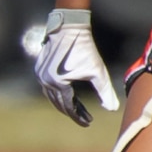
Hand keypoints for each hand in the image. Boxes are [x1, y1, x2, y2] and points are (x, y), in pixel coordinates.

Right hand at [30, 10, 119, 126]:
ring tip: (77, 108)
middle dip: (73, 112)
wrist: (69, 28)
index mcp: (59, 84)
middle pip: (59, 104)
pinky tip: (67, 94)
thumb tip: (112, 109)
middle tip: (85, 118)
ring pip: (51, 96)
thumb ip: (105, 92)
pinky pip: (47, 86)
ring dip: (64, 103)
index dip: (79, 117)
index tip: (88, 123)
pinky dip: (57, 93)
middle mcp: (46, 82)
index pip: (69, 107)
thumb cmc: (85, 48)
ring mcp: (40, 75)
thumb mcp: (98, 71)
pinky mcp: (39, 68)